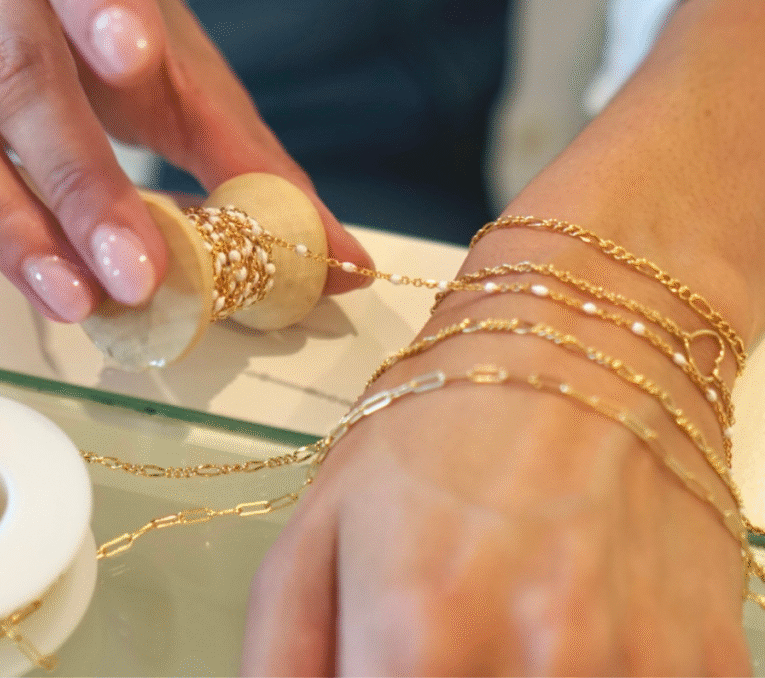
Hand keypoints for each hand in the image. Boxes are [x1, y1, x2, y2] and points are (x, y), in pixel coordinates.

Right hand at [0, 0, 370, 322]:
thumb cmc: (106, 26)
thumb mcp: (188, 73)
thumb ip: (257, 162)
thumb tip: (341, 263)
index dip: (100, 5)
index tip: (133, 58)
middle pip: (20, 77)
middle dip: (77, 181)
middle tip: (130, 271)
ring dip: (3, 218)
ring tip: (61, 298)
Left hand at [242, 293, 750, 674]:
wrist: (589, 346)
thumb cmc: (442, 425)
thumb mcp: (321, 523)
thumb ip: (281, 655)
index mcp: (417, 635)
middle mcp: (534, 665)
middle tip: (437, 655)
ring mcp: (635, 670)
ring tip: (500, 634)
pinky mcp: (709, 667)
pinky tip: (574, 635)